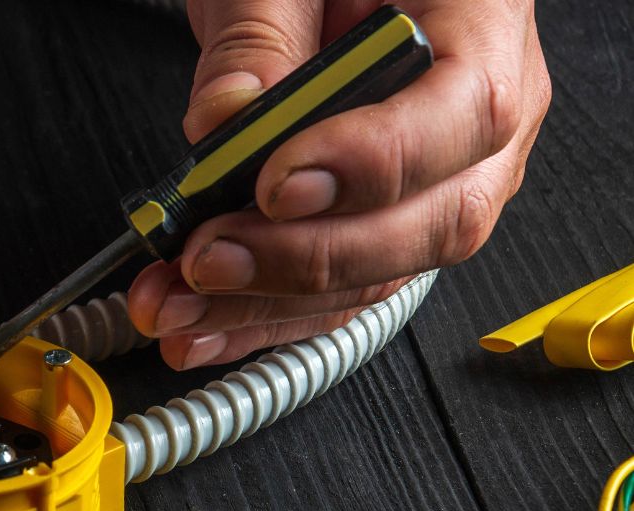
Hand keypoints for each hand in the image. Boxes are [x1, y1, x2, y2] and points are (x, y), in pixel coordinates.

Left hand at [128, 0, 549, 369]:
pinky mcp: (384, 226)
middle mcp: (479, 121)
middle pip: (426, 223)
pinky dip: (262, 319)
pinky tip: (201, 331)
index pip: (463, 115)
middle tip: (208, 257)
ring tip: (176, 304)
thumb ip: (259, 35)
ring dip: (263, 305)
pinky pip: (338, 292)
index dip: (369, 165)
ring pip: (374, 276)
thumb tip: (226, 119)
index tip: (276, 185)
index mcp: (484, 27)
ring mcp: (439, 184)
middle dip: (302, 258)